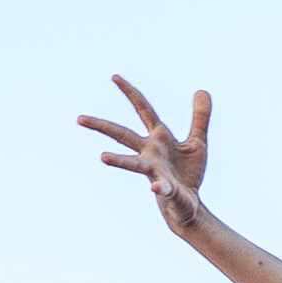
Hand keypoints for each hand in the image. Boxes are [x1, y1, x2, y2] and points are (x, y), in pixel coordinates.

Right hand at [78, 75, 216, 241]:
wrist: (189, 205)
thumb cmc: (189, 174)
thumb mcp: (198, 141)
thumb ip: (200, 117)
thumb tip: (202, 90)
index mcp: (158, 137)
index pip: (142, 109)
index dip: (130, 92)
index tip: (114, 77)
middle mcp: (150, 152)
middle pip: (123, 134)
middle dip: (102, 126)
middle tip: (79, 118)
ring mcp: (155, 171)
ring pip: (134, 163)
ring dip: (119, 160)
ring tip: (102, 157)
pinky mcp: (166, 188)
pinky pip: (162, 187)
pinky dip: (160, 186)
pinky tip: (156, 187)